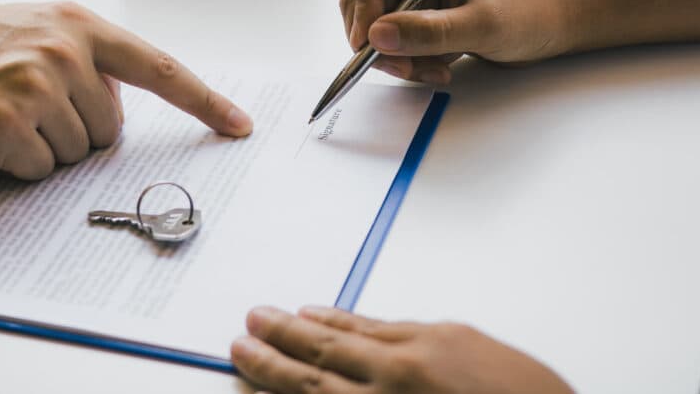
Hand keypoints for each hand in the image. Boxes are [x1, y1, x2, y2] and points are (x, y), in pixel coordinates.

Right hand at [0, 1, 251, 178]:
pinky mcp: (10, 124)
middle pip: (111, 128)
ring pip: (78, 154)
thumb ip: (82, 55)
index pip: (158, 67)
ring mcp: (38, 85)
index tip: (237, 125)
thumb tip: (123, 97)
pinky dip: (15, 167)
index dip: (203, 101)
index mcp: (76, 24)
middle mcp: (65, 49)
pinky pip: (40, 171)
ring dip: (43, 151)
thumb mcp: (28, 30)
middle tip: (22, 109)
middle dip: (76, 133)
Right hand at [232, 306, 572, 393]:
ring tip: (285, 314)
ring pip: (355, 332)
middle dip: (282, 339)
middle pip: (324, 353)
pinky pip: (391, 323)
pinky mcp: (453, 335)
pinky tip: (344, 315)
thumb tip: (338, 393)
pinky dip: (359, 319)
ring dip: (314, 322)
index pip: (311, 386)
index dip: (273, 370)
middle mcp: (396, 377)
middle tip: (252, 321)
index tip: (246, 353)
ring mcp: (425, 351)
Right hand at [339, 0, 577, 83]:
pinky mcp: (420, 11)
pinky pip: (393, 38)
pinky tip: (439, 69)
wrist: (558, 23)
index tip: (374, 40)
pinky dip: (408, 60)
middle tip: (403, 68)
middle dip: (379, 37)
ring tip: (431, 71)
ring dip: (395, 54)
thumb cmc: (535, 10)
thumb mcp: (485, 24)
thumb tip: (377, 36)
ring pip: (375, 22)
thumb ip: (431, 31)